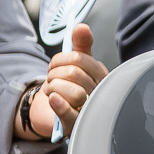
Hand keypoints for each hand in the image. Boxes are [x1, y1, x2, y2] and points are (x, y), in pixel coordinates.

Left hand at [22, 24, 105, 138]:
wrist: (53, 109)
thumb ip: (80, 44)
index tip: (54, 65)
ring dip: (53, 88)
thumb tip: (81, 27)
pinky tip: (53, 98)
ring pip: (73, 91)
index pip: (80, 59)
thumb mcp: (75, 62)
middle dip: (54, 73)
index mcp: (102, 76)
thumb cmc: (68, 84)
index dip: (60, 59)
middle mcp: (100, 94)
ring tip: (52, 92)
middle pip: (74, 73)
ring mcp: (90, 112)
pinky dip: (59, 104)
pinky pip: (70, 114)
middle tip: (51, 79)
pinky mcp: (76, 126)